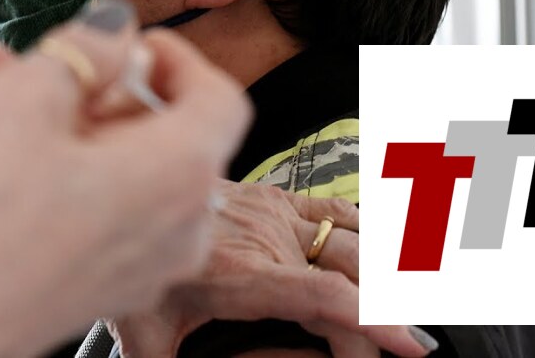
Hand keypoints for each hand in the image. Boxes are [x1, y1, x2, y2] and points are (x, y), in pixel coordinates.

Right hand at [0, 0, 252, 357]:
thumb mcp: (25, 97)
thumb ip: (86, 48)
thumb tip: (116, 30)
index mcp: (179, 174)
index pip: (220, 96)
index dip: (176, 56)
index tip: (126, 43)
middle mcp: (180, 229)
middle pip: (163, 132)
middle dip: (95, 87)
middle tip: (32, 61)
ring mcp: (144, 268)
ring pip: (123, 170)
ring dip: (67, 124)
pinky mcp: (103, 290)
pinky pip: (102, 211)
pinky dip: (65, 173)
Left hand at [107, 182, 436, 357]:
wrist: (124, 193)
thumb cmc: (134, 261)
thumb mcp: (143, 334)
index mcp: (241, 272)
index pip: (327, 295)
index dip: (374, 320)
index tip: (409, 346)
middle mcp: (267, 236)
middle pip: (353, 275)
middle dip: (381, 316)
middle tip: (387, 350)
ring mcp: (275, 212)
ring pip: (355, 240)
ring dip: (386, 274)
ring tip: (405, 308)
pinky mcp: (276, 196)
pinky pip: (338, 209)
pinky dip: (368, 233)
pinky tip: (383, 258)